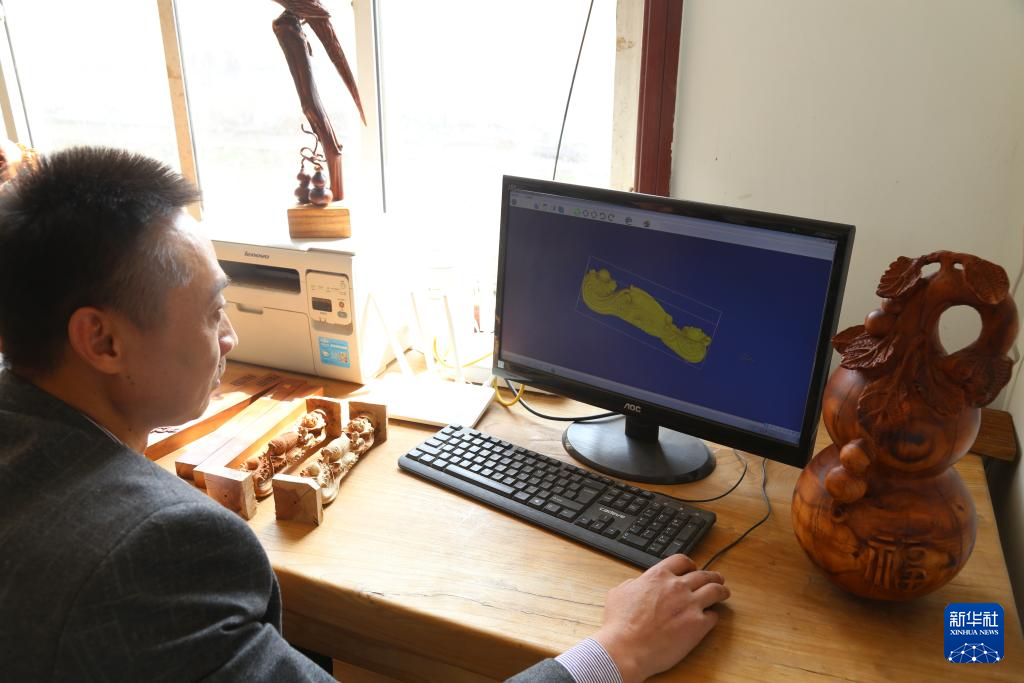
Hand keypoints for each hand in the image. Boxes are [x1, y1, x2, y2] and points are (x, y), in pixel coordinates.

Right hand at [592, 554, 728, 682]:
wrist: (626, 648)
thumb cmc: (619, 625)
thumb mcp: (619, 593)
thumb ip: (633, 584)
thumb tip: (637, 584)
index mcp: (658, 576)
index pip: (682, 561)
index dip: (690, 564)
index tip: (693, 569)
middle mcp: (677, 586)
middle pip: (702, 574)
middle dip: (712, 576)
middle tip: (716, 579)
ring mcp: (690, 604)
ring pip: (715, 590)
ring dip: (721, 590)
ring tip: (724, 593)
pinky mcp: (698, 625)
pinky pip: (714, 616)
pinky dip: (714, 616)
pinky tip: (712, 618)